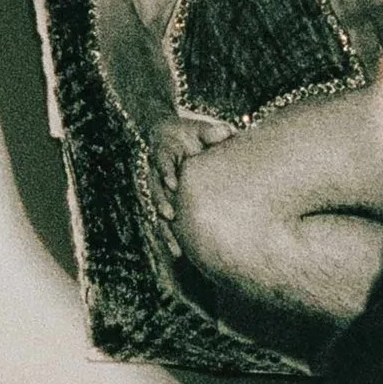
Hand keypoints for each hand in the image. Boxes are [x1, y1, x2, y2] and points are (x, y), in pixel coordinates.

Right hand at [145, 109, 230, 248]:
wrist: (173, 138)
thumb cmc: (191, 134)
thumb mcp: (199, 129)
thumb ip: (211, 131)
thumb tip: (226, 132)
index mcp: (164, 153)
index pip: (162, 161)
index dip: (166, 171)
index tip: (171, 183)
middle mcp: (157, 173)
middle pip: (155, 190)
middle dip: (161, 202)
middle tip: (169, 214)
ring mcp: (158, 190)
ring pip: (158, 211)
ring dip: (164, 228)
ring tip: (173, 245)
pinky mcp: (164, 203)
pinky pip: (164, 222)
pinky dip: (170, 237)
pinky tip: (178, 254)